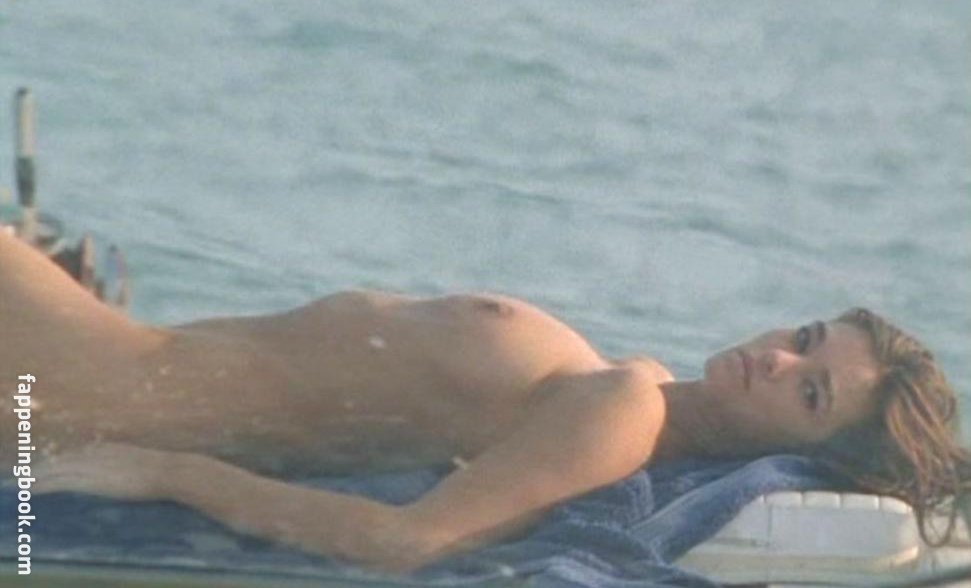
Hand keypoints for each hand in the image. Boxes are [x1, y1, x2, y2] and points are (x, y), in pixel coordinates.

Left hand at [32, 442, 177, 500]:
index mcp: (110, 447)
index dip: (60, 460)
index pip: (77, 453)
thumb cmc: (165, 470)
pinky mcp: (93, 479)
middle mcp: (98, 453)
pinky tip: (33, 489)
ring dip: (39, 475)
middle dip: (44, 466)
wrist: (169, 471)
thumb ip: (130, 463)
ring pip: (58, 469)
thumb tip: (128, 471)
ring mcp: (94, 465)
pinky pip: (62, 482)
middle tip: (26, 474)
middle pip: (63, 459)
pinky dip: (45, 484)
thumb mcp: (144, 461)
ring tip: (23, 482)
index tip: (47, 466)